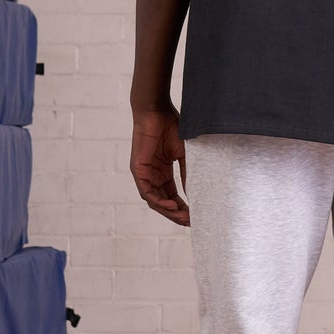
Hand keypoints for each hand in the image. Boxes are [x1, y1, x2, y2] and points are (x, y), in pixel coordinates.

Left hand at [130, 105, 189, 225]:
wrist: (156, 111)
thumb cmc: (171, 127)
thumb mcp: (184, 154)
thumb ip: (187, 173)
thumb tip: (196, 193)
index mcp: (163, 171)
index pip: (172, 196)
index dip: (183, 207)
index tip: (196, 216)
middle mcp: (152, 175)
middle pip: (163, 202)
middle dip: (177, 214)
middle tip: (191, 222)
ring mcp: (144, 174)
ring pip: (154, 201)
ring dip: (168, 211)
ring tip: (183, 218)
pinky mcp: (137, 170)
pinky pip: (146, 192)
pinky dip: (159, 201)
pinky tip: (172, 206)